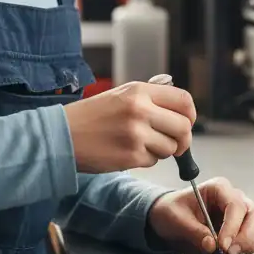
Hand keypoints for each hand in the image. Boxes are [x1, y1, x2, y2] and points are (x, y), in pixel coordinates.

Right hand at [64, 80, 196, 173]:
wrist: (63, 134)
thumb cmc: (92, 115)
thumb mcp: (122, 94)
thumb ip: (152, 98)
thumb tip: (181, 109)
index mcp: (139, 91)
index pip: (184, 100)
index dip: (190, 114)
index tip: (186, 122)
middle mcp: (140, 110)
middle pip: (184, 127)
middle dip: (183, 139)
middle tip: (174, 143)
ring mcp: (136, 134)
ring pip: (170, 147)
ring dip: (162, 150)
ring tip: (140, 144)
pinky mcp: (130, 156)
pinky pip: (153, 161)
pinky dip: (145, 159)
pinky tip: (127, 151)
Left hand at [147, 177, 253, 253]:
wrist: (172, 217)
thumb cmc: (173, 212)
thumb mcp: (176, 220)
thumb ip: (193, 231)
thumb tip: (211, 245)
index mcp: (219, 188)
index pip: (236, 205)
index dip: (233, 227)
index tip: (222, 245)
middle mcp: (235, 198)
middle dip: (247, 237)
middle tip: (230, 253)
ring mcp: (242, 213)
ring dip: (253, 244)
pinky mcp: (244, 228)